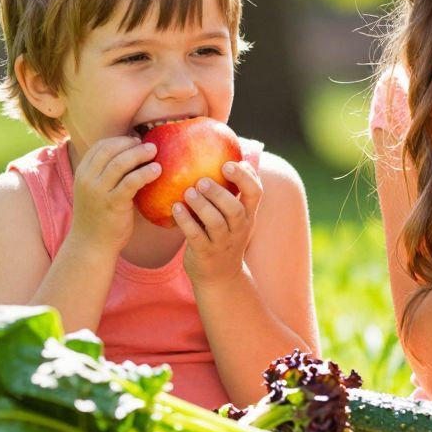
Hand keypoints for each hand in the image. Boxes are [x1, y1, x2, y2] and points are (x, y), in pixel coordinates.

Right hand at [64, 136, 161, 254]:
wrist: (91, 244)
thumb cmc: (99, 217)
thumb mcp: (96, 191)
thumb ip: (107, 174)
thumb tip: (132, 155)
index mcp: (82, 173)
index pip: (100, 146)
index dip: (120, 140)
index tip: (136, 141)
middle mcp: (87, 179)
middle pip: (110, 149)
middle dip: (131, 143)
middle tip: (149, 145)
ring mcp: (98, 191)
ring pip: (120, 163)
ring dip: (140, 153)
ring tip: (155, 152)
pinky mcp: (112, 203)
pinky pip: (131, 182)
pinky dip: (145, 172)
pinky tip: (157, 170)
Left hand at [175, 159, 262, 287]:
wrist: (220, 278)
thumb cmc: (224, 237)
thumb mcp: (236, 216)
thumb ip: (235, 190)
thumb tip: (236, 153)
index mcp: (248, 215)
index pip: (256, 192)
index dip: (246, 177)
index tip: (230, 162)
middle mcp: (239, 228)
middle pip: (235, 209)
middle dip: (220, 193)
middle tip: (203, 179)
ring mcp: (223, 242)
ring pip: (216, 222)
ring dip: (202, 205)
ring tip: (188, 191)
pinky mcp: (205, 253)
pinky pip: (195, 235)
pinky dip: (185, 221)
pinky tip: (175, 207)